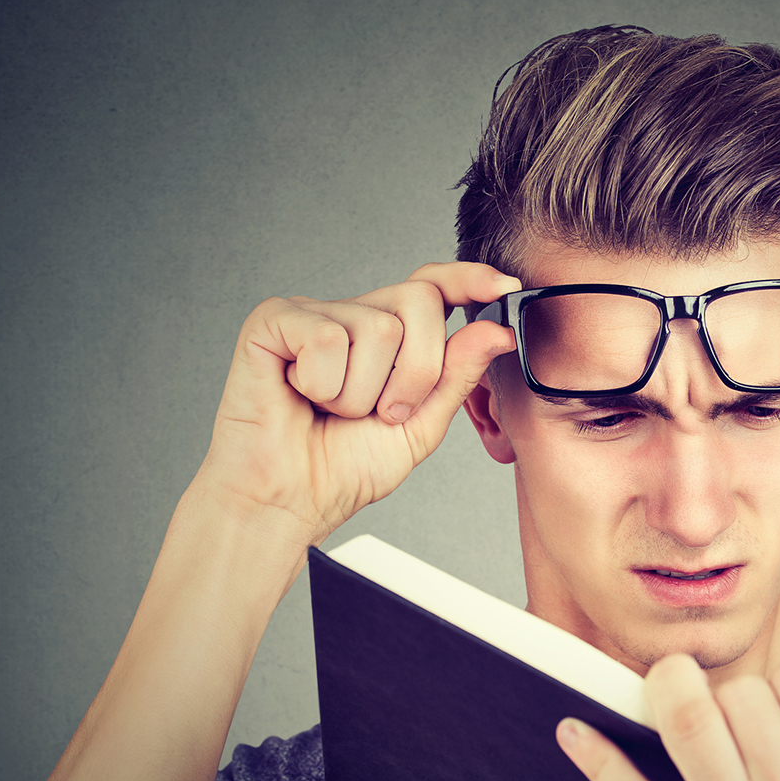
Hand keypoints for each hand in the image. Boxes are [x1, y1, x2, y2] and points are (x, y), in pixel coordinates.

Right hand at [193, 263, 518, 543]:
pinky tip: (302, 397)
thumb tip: (497, 330)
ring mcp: (312, 313)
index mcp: (390, 335)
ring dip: (363, 392)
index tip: (506, 287)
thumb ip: (457, 375)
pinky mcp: (273, 321)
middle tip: (384, 412)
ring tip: (334, 411)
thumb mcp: (421, 425)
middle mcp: (353, 314)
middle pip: (419, 301)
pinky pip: (325, 338)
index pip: (433, 285)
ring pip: (376, 327)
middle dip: (418, 372)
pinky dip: (323, 385)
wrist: (290, 501)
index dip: (468, 278)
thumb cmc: (344, 467)